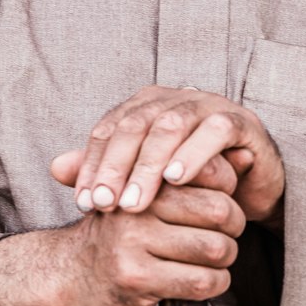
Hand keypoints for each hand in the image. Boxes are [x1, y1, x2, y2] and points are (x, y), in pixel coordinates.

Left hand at [51, 86, 284, 224]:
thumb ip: (105, 170)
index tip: (84, 203)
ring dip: (149, 166)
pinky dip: (194, 154)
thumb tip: (54, 168)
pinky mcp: (240, 121)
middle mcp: (174, 99)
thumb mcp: (147, 182)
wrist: (250, 189)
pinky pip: (214, 131)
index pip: (109, 129)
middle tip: (106, 206)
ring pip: (171, 126)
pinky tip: (177, 180)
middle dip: (117, 167)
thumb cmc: (193, 183)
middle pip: (135, 125)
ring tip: (135, 202)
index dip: (93, 164)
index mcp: (146, 106)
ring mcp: (208, 106)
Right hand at [61, 173, 245, 305]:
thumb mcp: (156, 195)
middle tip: (226, 234)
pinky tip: (204, 280)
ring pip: (216, 248)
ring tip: (214, 258)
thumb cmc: (130, 232)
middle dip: (234, 227)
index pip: (211, 173)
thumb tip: (248, 157)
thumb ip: (200, 175)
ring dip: (226, 259)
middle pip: (220, 211)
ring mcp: (133, 243)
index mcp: (144, 177)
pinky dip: (215, 283)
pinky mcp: (137, 279)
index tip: (223, 203)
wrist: (76, 274)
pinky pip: (202, 282)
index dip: (230, 191)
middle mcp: (136, 206)